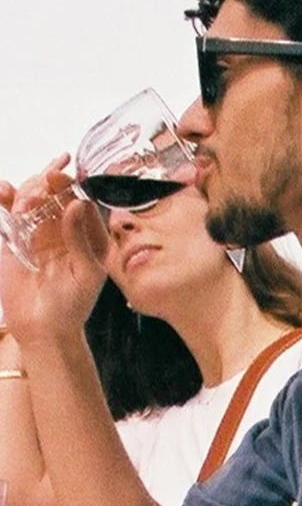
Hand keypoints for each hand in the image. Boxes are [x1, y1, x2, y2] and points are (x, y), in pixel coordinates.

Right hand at [0, 158, 110, 350]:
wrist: (42, 328)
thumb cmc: (72, 307)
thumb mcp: (86, 275)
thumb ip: (82, 240)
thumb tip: (76, 204)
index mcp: (89, 237)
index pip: (80, 199)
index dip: (68, 184)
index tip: (55, 178)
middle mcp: (65, 230)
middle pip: (54, 192)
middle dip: (44, 184)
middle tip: (36, 193)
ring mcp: (39, 231)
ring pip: (30, 196)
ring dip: (25, 191)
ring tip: (23, 204)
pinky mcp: (15, 237)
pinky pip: (8, 208)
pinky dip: (3, 195)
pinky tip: (3, 191)